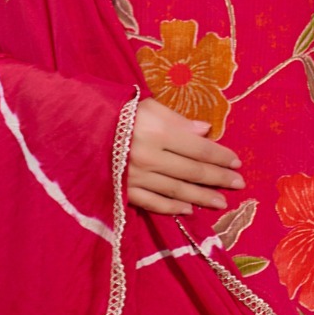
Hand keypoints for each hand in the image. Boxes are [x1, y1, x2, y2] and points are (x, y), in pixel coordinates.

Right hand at [126, 97, 244, 214]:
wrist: (74, 127)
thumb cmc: (116, 112)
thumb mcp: (147, 106)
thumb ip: (177, 120)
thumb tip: (206, 131)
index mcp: (157, 131)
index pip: (198, 148)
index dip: (220, 156)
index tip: (237, 162)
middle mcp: (149, 156)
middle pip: (191, 171)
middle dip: (218, 178)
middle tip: (239, 183)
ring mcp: (135, 176)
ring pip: (176, 190)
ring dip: (201, 197)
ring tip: (221, 202)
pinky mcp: (123, 190)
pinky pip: (152, 202)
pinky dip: (172, 206)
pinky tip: (188, 209)